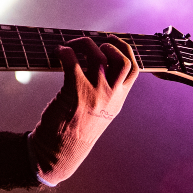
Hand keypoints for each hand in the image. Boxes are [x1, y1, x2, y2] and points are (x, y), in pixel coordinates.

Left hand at [29, 35, 138, 185]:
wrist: (60, 152)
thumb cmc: (75, 131)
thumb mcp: (99, 114)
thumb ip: (103, 94)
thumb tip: (95, 70)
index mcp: (118, 100)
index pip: (133, 70)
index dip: (124, 49)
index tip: (111, 40)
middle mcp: (110, 96)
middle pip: (121, 60)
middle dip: (108, 45)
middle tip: (92, 43)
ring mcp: (95, 94)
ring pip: (98, 57)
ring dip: (84, 44)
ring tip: (71, 46)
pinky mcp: (75, 92)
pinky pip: (72, 62)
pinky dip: (65, 52)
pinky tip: (59, 53)